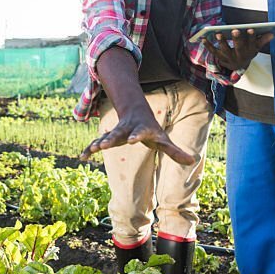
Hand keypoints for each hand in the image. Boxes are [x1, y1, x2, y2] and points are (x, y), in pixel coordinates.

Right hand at [80, 105, 194, 164]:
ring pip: (106, 137)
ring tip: (92, 149)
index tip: (131, 140)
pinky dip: (90, 149)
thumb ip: (174, 151)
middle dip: (111, 138)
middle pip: (118, 133)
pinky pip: (97, 143)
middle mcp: (127, 129)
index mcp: (141, 129)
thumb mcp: (163, 139)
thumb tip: (192, 161)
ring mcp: (116, 132)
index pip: (140, 132)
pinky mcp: (108, 137)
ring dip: (99, 143)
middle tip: (103, 144)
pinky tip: (82, 156)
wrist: (136, 112)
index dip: (136, 136)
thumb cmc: (152, 129)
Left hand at [202, 29, 274, 72]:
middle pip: (239, 48)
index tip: (250, 28)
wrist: (239, 67)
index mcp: (250, 53)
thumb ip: (262, 40)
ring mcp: (229, 59)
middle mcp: (240, 57)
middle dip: (237, 39)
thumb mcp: (256, 47)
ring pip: (226, 51)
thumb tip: (272, 33)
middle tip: (235, 30)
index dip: (251, 37)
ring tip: (218, 33)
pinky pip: (213, 52)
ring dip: (222, 42)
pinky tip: (203, 38)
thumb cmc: (247, 52)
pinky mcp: (220, 59)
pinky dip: (208, 46)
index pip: (252, 44)